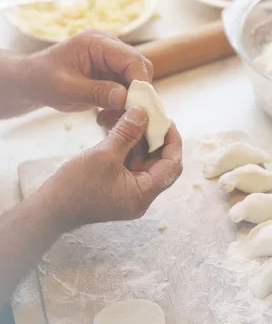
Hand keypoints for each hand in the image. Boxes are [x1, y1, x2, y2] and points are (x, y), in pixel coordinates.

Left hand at [20, 29, 152, 112]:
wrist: (30, 81)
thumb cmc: (42, 79)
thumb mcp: (66, 89)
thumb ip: (96, 92)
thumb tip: (124, 97)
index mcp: (97, 42)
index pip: (131, 58)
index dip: (140, 81)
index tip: (139, 105)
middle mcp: (109, 46)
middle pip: (139, 66)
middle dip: (138, 92)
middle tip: (129, 115)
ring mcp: (111, 59)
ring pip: (136, 79)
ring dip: (129, 101)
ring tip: (110, 117)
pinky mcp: (110, 72)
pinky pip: (126, 88)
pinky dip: (122, 103)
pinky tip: (106, 115)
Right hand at [40, 107, 182, 229]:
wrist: (47, 210)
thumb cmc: (75, 188)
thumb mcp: (104, 155)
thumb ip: (127, 133)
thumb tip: (143, 113)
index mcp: (143, 194)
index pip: (171, 165)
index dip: (172, 140)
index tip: (166, 120)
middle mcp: (139, 195)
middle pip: (159, 161)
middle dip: (154, 136)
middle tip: (150, 114)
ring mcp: (127, 191)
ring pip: (143, 159)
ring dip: (138, 138)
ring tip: (132, 116)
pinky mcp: (115, 185)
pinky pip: (128, 162)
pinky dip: (126, 144)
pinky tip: (119, 127)